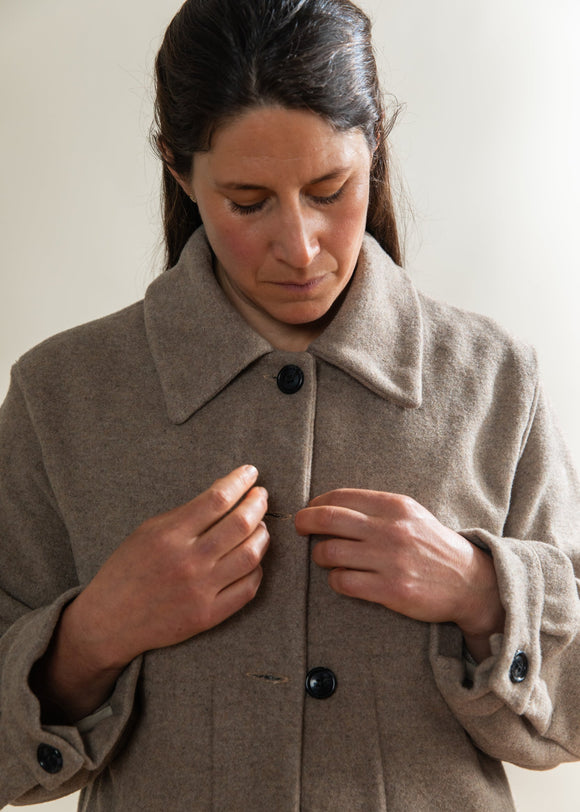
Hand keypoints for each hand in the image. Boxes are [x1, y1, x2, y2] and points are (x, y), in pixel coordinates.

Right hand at [34, 465, 269, 720]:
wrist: (108, 622)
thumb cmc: (127, 570)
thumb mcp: (147, 531)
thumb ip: (185, 514)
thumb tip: (225, 494)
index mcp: (169, 535)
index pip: (217, 499)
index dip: (240, 481)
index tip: (250, 473)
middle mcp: (188, 561)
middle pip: (241, 523)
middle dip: (257, 503)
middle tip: (260, 496)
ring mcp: (200, 590)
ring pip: (251, 554)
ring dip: (262, 534)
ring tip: (260, 525)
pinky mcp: (208, 615)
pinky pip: (248, 588)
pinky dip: (257, 569)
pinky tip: (254, 558)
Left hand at [295, 489, 503, 653]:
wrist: (469, 581)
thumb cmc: (432, 545)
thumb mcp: (410, 514)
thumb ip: (376, 507)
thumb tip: (330, 504)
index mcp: (395, 506)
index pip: (340, 497)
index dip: (316, 503)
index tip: (309, 510)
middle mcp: (391, 530)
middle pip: (328, 519)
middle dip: (304, 522)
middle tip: (299, 527)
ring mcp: (390, 560)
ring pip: (329, 552)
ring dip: (320, 555)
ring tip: (325, 558)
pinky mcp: (391, 589)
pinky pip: (343, 582)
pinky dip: (335, 579)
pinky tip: (342, 578)